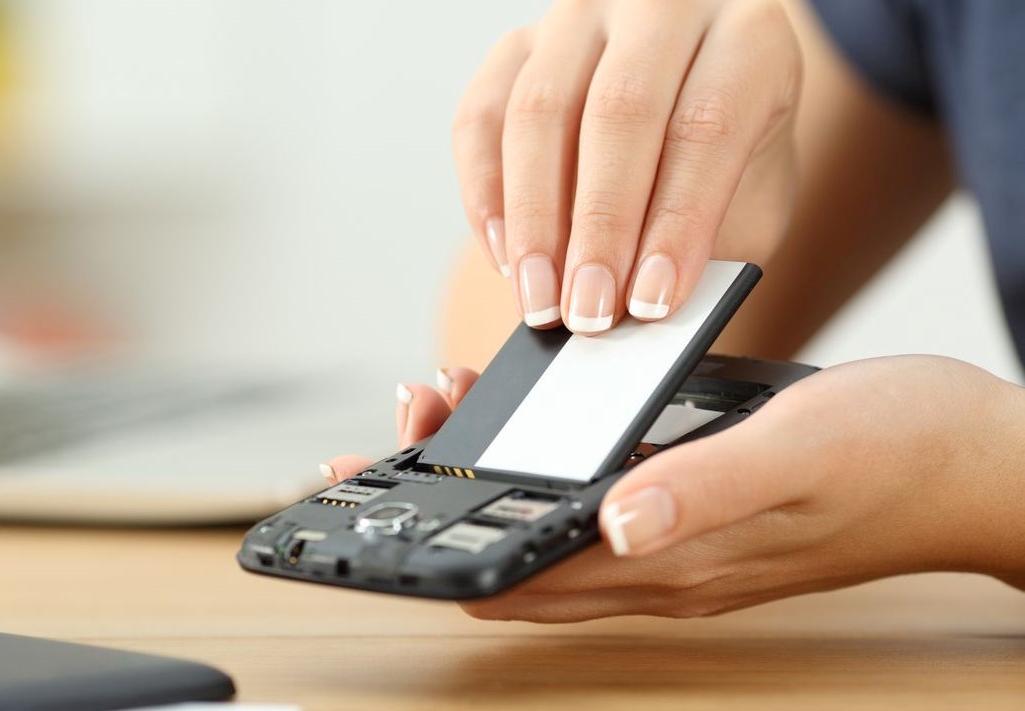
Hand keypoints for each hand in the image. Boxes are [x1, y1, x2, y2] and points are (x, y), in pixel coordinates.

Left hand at [324, 357, 1024, 621]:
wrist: (974, 459)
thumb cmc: (897, 453)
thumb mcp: (797, 451)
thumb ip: (704, 490)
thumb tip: (613, 520)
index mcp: (672, 558)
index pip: (521, 576)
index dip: (437, 547)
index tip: (378, 492)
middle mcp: (660, 560)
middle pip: (515, 557)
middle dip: (438, 506)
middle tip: (395, 437)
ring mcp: (673, 538)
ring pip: (545, 529)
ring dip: (482, 482)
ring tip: (441, 412)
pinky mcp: (689, 505)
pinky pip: (587, 499)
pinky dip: (537, 464)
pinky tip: (525, 416)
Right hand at [453, 0, 800, 333]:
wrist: (687, 104)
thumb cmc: (726, 156)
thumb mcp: (750, 200)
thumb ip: (710, 245)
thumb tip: (643, 305)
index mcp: (748, 36)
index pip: (707, 126)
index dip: (676, 222)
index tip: (651, 302)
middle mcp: (661, 7)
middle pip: (619, 113)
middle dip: (598, 229)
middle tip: (587, 312)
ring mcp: (580, 18)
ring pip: (540, 111)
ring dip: (534, 222)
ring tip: (541, 300)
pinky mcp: (517, 46)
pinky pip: (482, 118)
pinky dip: (486, 196)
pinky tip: (506, 257)